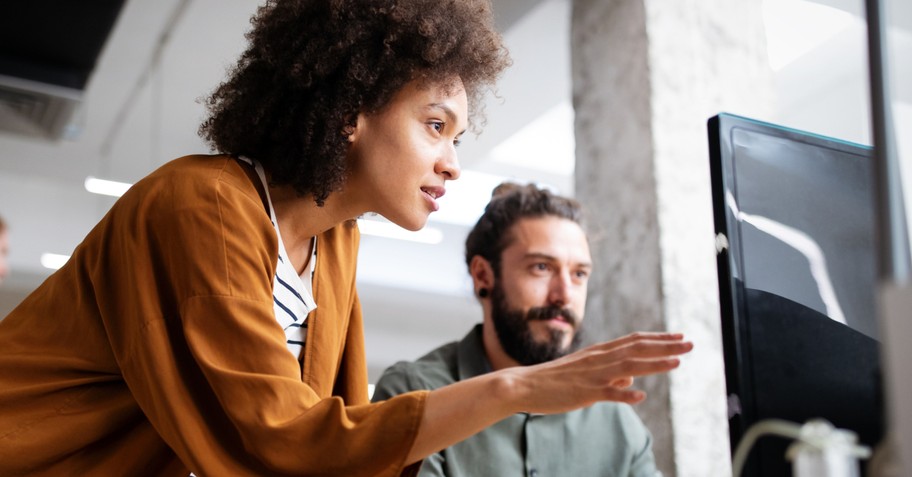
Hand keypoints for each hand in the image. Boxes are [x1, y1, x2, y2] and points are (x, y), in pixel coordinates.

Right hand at [502, 332, 692, 413]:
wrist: (524, 384)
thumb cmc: (556, 379)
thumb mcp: (586, 372)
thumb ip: (610, 372)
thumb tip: (632, 377)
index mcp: (599, 352)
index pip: (634, 340)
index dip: (658, 338)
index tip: (679, 336)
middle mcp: (599, 359)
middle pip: (637, 349)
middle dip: (665, 346)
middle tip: (690, 344)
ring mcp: (592, 375)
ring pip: (628, 366)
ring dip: (654, 364)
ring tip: (677, 363)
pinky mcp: (584, 392)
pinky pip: (607, 392)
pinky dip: (624, 392)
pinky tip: (640, 394)